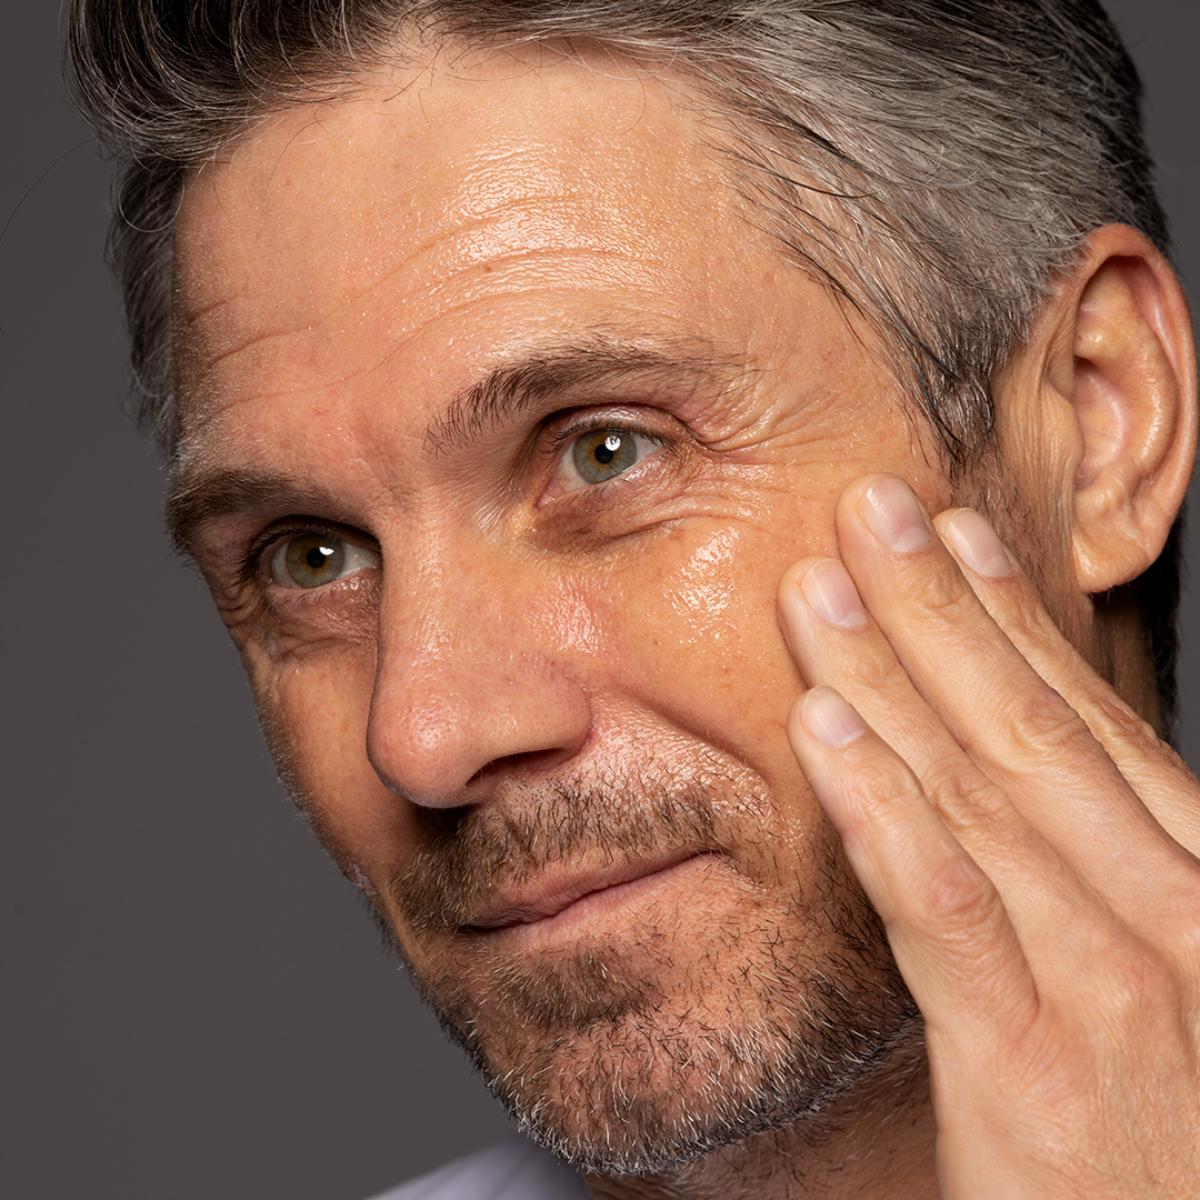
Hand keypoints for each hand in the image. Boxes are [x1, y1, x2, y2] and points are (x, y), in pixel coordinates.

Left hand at [776, 474, 1199, 1199]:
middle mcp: (1168, 919)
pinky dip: (883, 809)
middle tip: (871, 510)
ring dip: (890, 674)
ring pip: (979, 792)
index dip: (1014, 617)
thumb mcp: (1166, 996)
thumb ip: (1098, 891)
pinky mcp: (1032, 1074)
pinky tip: (820, 730)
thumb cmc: (1174, 1150)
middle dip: (940, 605)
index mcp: (1193, 892)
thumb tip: (1036, 793)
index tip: (955, 536)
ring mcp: (1109, 990)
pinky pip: (946, 911)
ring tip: (820, 585)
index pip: (1089, 723)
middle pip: (1028, 727)